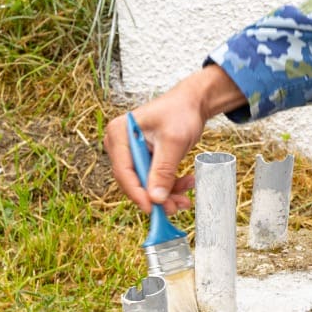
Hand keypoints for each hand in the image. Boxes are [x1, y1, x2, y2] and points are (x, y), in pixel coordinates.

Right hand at [103, 64, 246, 215]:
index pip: (123, 171)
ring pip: (144, 184)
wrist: (192, 103)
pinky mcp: (143, 158)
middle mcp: (120, 144)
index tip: (153, 208)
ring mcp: (130, 152)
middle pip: (133, 180)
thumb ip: (163, 170)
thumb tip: (155, 199)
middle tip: (175, 207)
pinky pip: (152, 179)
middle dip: (155, 196)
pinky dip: (169, 186)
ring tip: (185, 198)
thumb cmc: (181, 112)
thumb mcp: (173, 142)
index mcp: (119, 133)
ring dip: (165, 193)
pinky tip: (186, 184)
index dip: (137, 193)